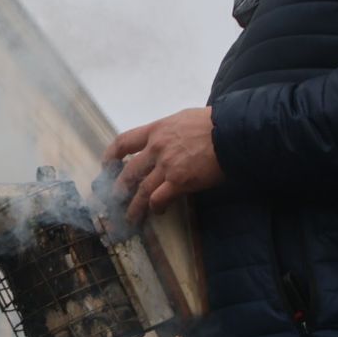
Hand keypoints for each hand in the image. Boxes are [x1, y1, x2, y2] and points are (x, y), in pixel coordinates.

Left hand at [101, 107, 224, 224]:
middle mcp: (156, 148)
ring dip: (134, 206)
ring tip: (130, 217)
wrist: (231, 132)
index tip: (107, 166)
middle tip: (114, 200)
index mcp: (156, 130)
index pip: (123, 142)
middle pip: (128, 172)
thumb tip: (169, 138)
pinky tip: (158, 212)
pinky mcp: (179, 182)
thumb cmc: (213, 123)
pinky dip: (156, 207)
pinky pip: (159, 199)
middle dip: (118, 189)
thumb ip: (170, 131)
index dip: (111, 155)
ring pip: (141, 190)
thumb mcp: (183, 119)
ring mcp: (166, 166)